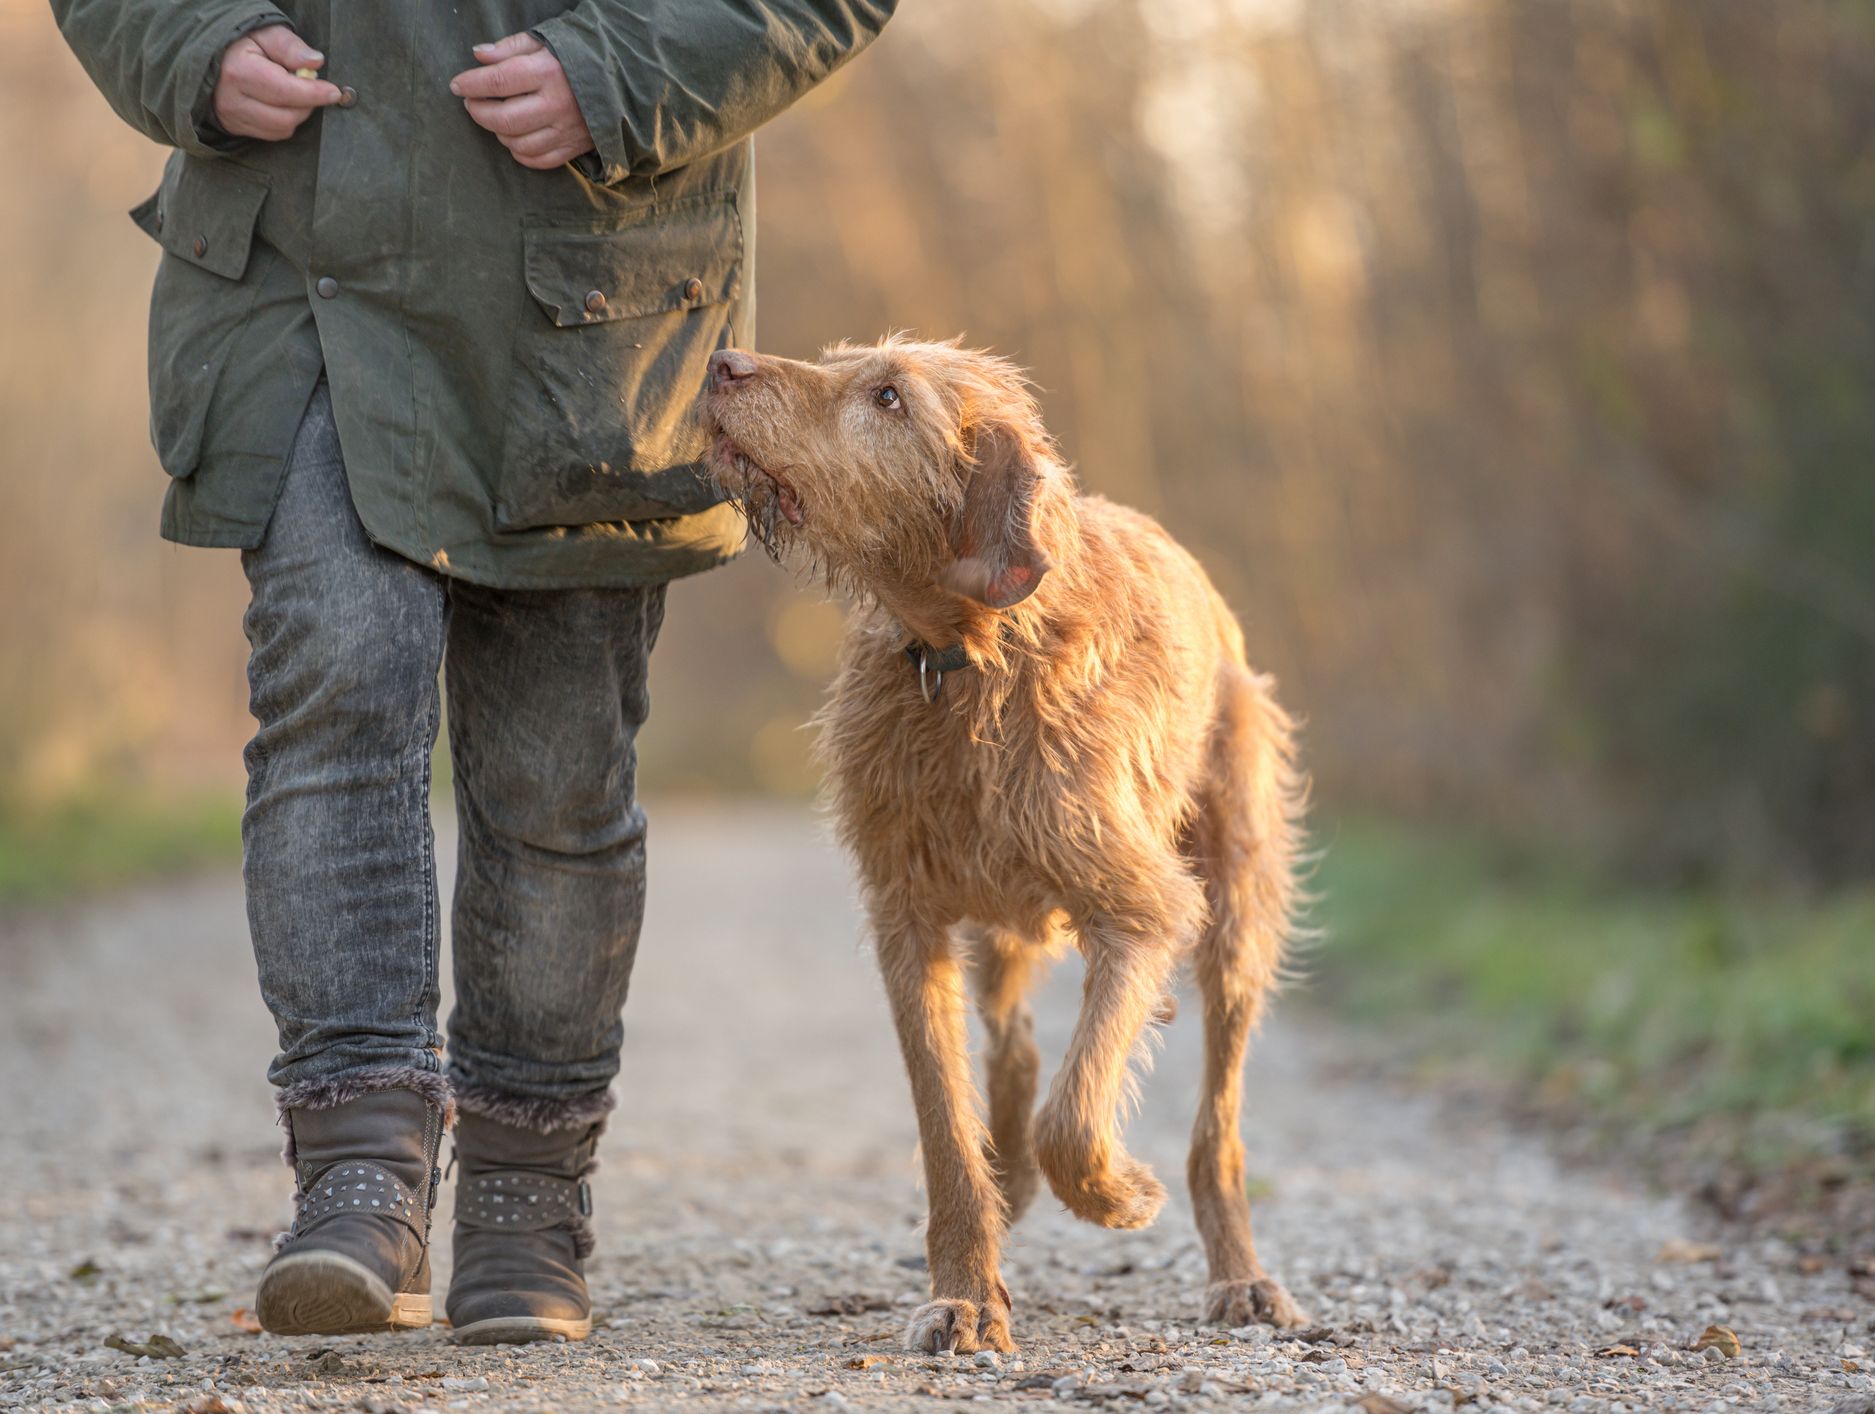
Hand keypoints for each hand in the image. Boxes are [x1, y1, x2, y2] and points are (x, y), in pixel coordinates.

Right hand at [211, 26, 341, 140]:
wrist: (212, 59)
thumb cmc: (242, 44)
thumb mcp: (265, 35)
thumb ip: (290, 47)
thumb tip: (315, 62)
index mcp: (238, 72)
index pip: (284, 91)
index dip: (313, 93)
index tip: (334, 92)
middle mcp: (233, 100)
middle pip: (287, 116)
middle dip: (306, 103)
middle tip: (308, 86)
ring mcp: (233, 118)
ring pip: (282, 129)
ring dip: (296, 113)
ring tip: (292, 92)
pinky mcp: (236, 128)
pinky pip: (273, 134)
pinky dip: (285, 121)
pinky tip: (281, 104)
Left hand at [449, 32, 594, 170]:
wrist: (621, 80)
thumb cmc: (578, 58)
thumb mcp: (546, 42)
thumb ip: (510, 47)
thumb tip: (478, 56)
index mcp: (548, 72)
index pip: (498, 81)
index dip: (471, 84)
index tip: (457, 85)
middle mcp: (557, 105)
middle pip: (505, 119)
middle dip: (479, 112)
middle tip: (471, 104)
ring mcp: (567, 130)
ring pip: (519, 143)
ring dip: (498, 133)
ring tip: (495, 119)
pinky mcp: (574, 147)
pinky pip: (538, 160)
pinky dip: (519, 153)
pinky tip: (514, 138)